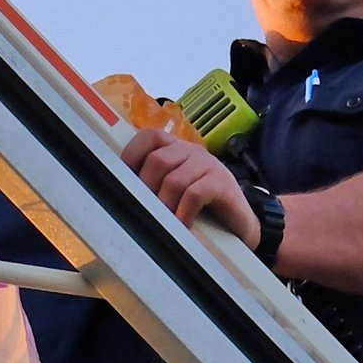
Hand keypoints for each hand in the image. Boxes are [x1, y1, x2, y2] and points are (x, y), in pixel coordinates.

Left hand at [122, 126, 262, 246]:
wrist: (240, 224)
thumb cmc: (202, 208)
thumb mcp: (175, 191)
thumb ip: (155, 184)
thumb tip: (122, 192)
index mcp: (175, 148)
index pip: (148, 137)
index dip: (132, 156)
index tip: (122, 182)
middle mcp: (191, 150)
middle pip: (157, 161)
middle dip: (146, 189)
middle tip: (145, 211)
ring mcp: (208, 164)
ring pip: (174, 180)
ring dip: (164, 205)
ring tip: (163, 223)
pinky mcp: (222, 183)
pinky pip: (194, 194)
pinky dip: (183, 212)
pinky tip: (182, 225)